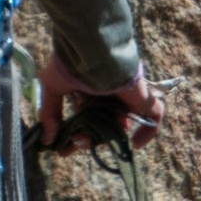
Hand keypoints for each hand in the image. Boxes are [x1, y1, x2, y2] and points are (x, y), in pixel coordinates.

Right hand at [40, 48, 163, 148]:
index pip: (84, 117)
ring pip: (121, 124)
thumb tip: (47, 141)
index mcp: (89, 89)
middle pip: (102, 124)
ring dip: (108, 137)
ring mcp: (126, 96)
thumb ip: (50, 114)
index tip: (63, 149)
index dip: (74, 134)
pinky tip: (135, 144)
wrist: (93, 51)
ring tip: (91, 140)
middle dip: (89, 138)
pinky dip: (147, 132)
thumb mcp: (53, 88)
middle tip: (77, 145)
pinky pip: (153, 118)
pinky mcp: (143, 98)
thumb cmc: (71, 65)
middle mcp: (108, 93)